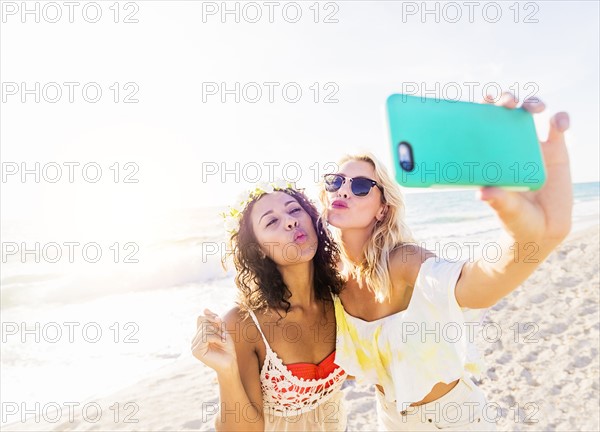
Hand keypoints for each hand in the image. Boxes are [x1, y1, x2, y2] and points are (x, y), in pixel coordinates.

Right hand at [191, 308, 237, 373]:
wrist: (230, 362)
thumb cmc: (227, 348)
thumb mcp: (221, 330)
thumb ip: (213, 320)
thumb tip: (204, 309)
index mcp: (199, 334)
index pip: (201, 318)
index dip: (211, 317)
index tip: (220, 323)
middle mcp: (194, 339)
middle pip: (203, 323)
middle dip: (216, 327)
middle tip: (224, 336)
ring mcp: (194, 345)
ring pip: (205, 329)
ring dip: (218, 333)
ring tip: (223, 341)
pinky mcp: (196, 351)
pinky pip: (206, 337)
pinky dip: (216, 338)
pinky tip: (221, 343)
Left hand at [477, 92, 572, 245]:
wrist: (544, 230)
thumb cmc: (516, 219)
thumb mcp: (507, 210)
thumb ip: (499, 200)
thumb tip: (482, 193)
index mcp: (491, 155)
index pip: (482, 125)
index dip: (481, 108)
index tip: (483, 99)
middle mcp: (509, 146)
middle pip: (506, 112)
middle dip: (506, 99)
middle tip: (506, 102)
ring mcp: (533, 146)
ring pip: (532, 113)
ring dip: (533, 102)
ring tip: (533, 107)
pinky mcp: (556, 151)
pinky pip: (558, 127)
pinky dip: (560, 119)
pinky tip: (559, 122)